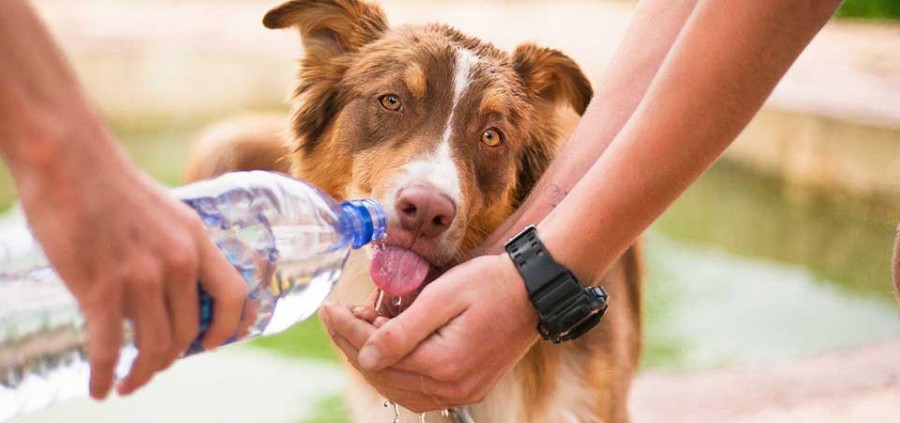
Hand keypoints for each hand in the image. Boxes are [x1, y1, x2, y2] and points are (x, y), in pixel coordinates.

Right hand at [13, 124, 248, 398]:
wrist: (69, 159)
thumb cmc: (111, 183)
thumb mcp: (165, 212)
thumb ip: (175, 247)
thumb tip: (171, 285)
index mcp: (196, 240)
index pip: (234, 295)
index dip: (230, 327)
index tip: (214, 344)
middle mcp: (178, 261)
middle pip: (189, 331)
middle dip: (172, 357)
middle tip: (155, 365)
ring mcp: (141, 277)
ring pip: (154, 346)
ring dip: (142, 373)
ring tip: (128, 382)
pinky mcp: (100, 288)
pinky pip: (109, 349)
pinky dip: (105, 375)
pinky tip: (99, 387)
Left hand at [321, 254, 538, 411]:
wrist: (535, 290)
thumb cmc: (491, 283)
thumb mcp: (443, 296)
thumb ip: (402, 330)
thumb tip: (365, 356)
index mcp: (444, 364)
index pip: (378, 354)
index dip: (347, 330)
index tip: (328, 309)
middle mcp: (452, 387)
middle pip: (384, 374)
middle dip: (354, 343)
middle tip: (338, 315)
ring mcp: (462, 391)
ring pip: (398, 387)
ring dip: (372, 359)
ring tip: (360, 327)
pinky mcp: (468, 387)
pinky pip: (419, 390)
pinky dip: (396, 372)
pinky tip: (386, 349)